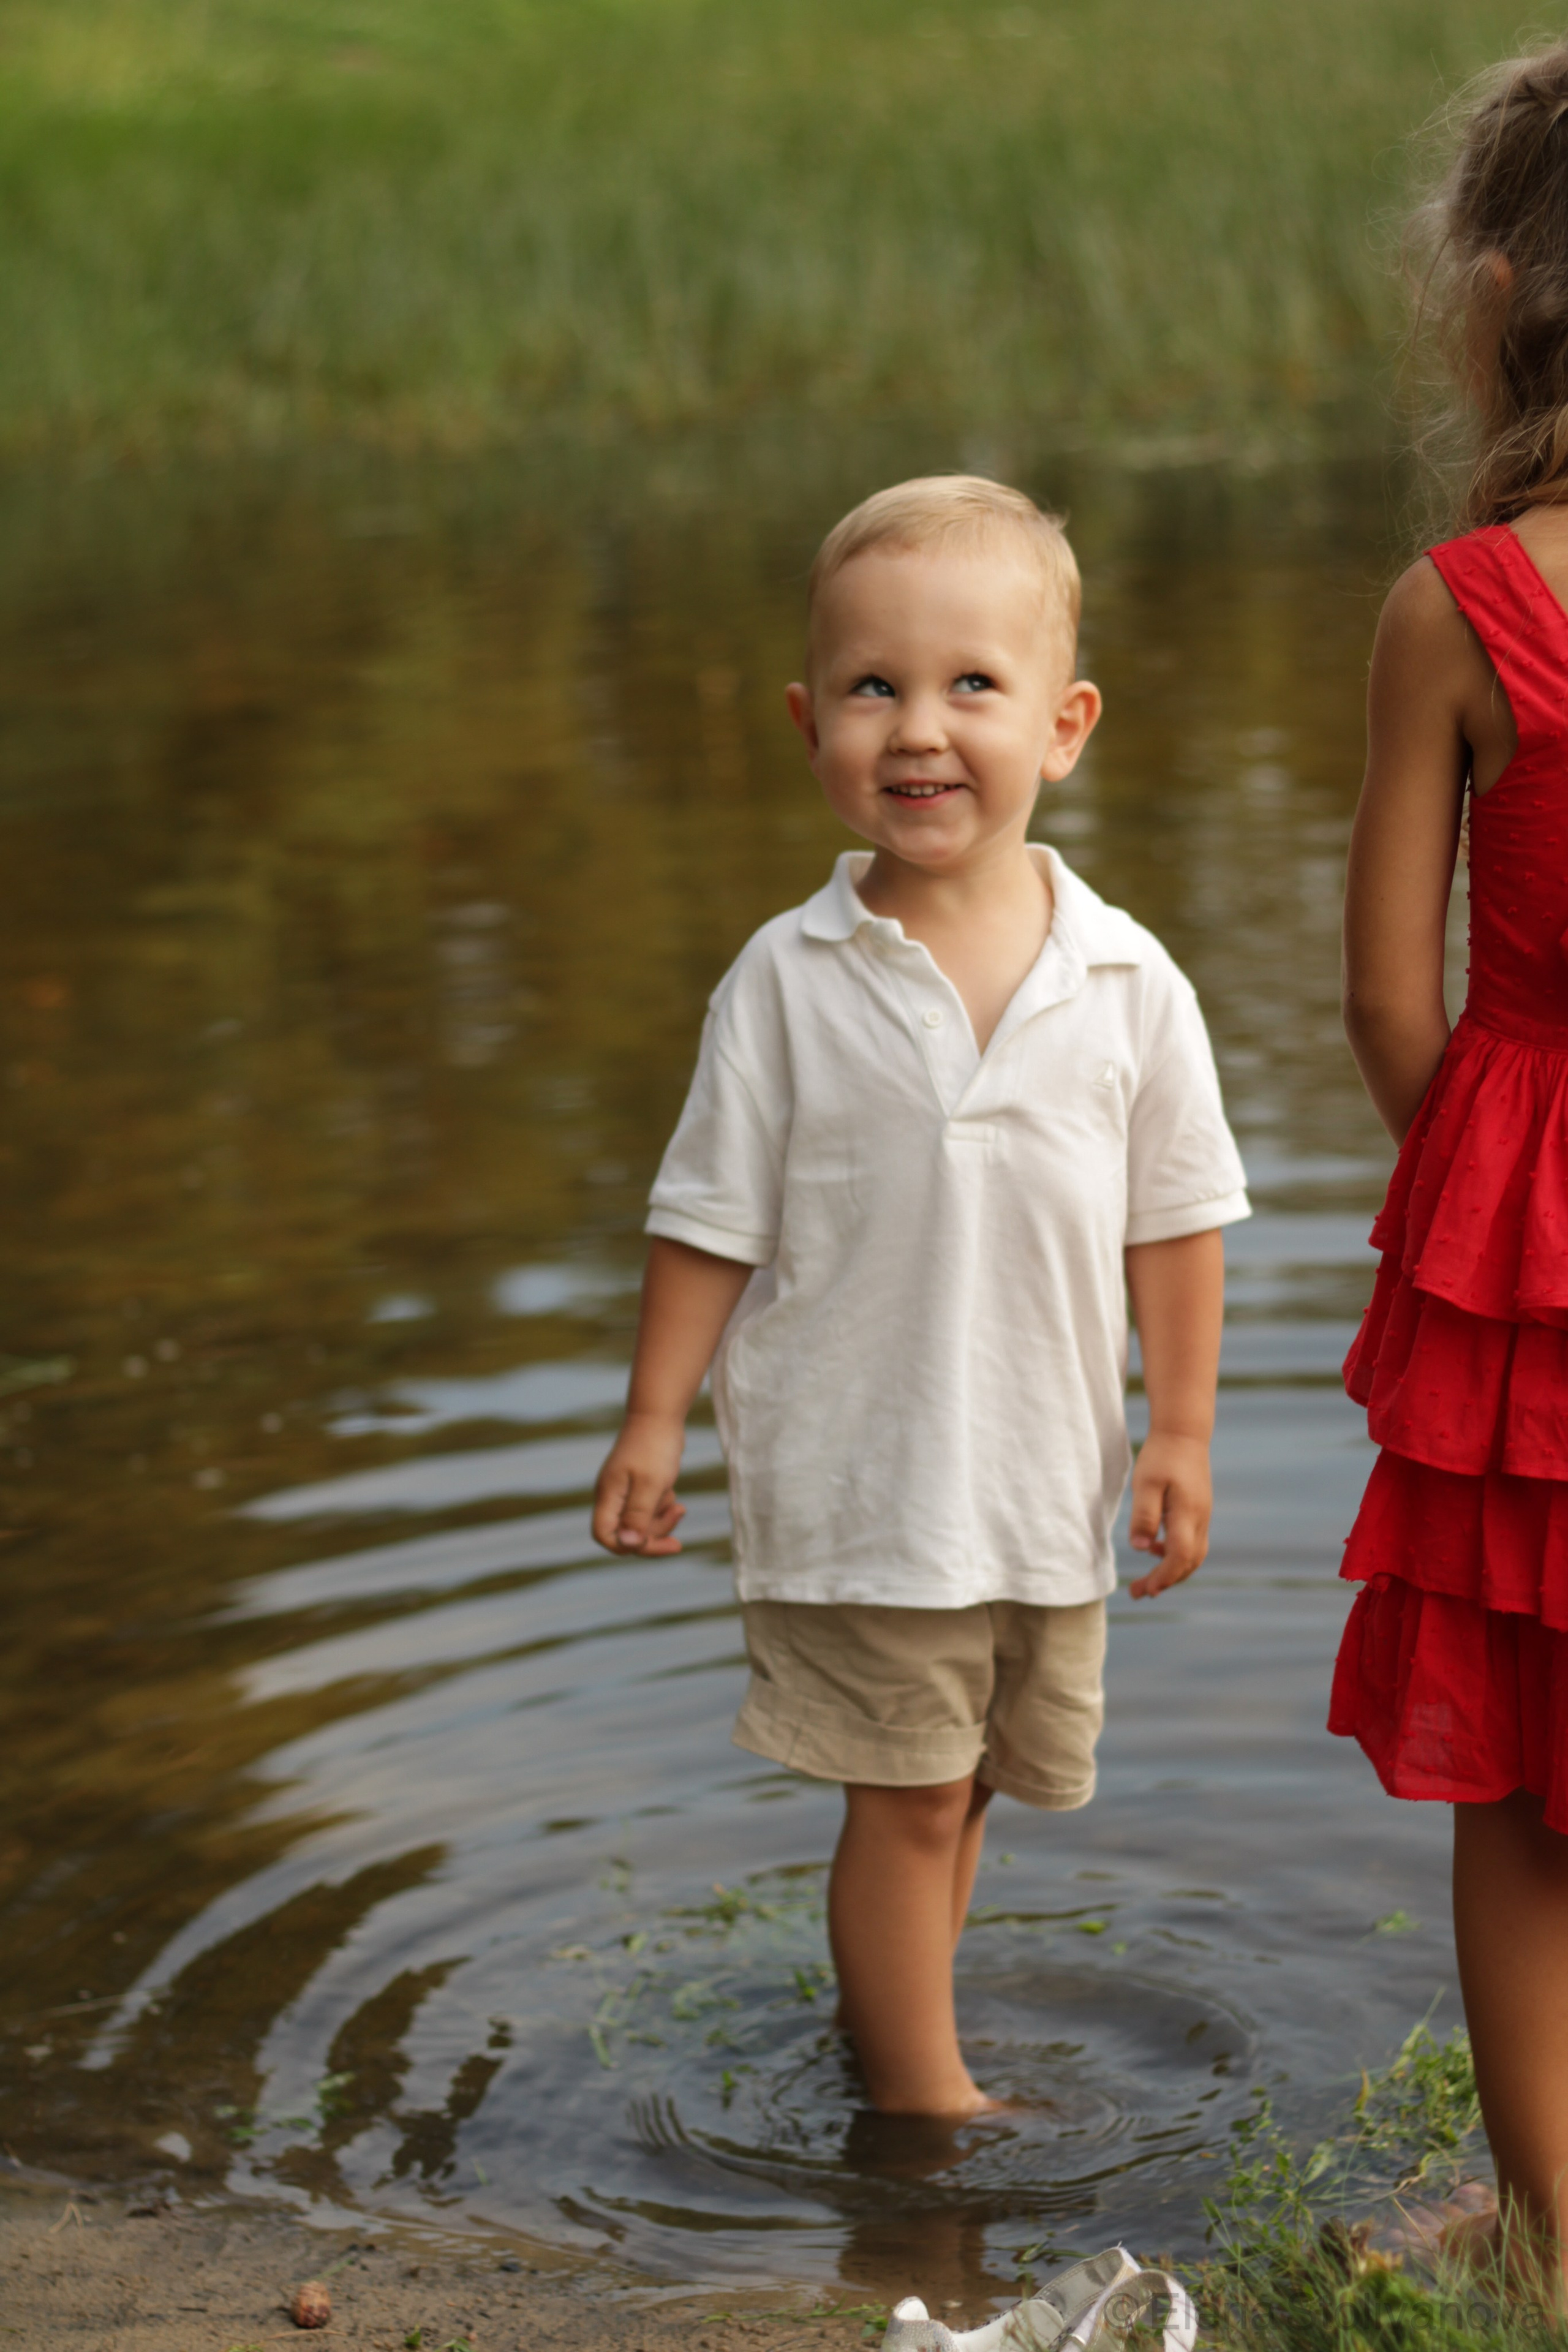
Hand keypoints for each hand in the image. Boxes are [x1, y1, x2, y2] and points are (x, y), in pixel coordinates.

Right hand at [592, 1412, 687, 1555]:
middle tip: (678, 1516)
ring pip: (641, 1523)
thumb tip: (628, 1545)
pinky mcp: (637, 1486)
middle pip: (627, 1534)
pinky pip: (649, 1509)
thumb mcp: (651, 1485)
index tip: (652, 1540)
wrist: (660, 1414)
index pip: (604, 1536)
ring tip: (677, 1503)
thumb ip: (638, 1516)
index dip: (627, 1546)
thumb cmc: (655, 1447)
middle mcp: (612, 1496)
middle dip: (654, 1533)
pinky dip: (662, 1506)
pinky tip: (672, 1491)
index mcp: (608, 1496)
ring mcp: (624, 1491)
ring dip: (661, 1519)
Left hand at [1126, 1430, 1210, 1598]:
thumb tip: (1142, 1548)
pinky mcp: (1199, 1510)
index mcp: (1187, 1513)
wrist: (1184, 1432)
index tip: (1146, 1589)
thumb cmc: (1162, 1455)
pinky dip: (1176, 1555)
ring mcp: (1202, 1515)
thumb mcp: (1145, 1482)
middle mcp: (1200, 1519)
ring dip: (1172, 1571)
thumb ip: (1144, 1515)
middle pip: (1188, 1562)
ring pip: (1193, 1555)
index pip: (1180, 1556)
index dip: (1164, 1576)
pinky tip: (1155, 1549)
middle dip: (1165, 1581)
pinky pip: (1192, 1542)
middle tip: (1137, 1592)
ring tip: (1147, 1582)